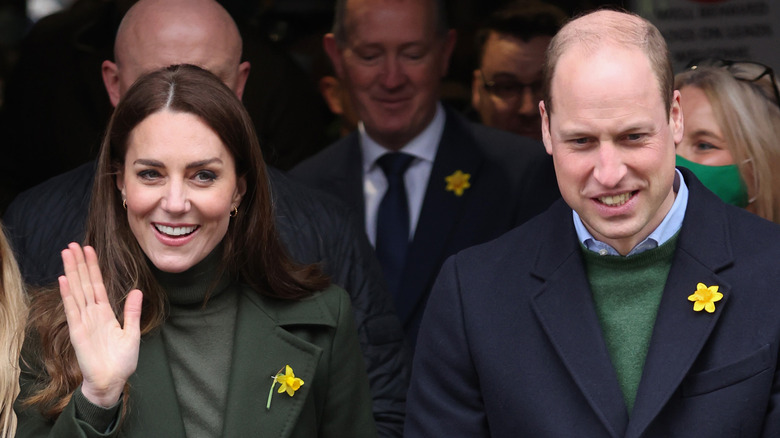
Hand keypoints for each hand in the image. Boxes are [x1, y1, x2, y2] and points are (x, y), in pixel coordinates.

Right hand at [59, 242, 142, 406]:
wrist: (113, 381)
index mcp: (106, 313)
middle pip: (84, 283)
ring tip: (66, 254)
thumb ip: (132, 311)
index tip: (89, 249)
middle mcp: (93, 314)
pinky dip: (68, 295)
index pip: (97, 284)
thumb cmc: (122, 361)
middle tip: (72, 244)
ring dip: (72, 272)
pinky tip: (65, 280)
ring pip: (77, 291)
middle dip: (79, 263)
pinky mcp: (78, 332)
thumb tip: (137, 290)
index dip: (93, 267)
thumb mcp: (132, 332)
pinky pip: (72, 310)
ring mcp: (84, 321)